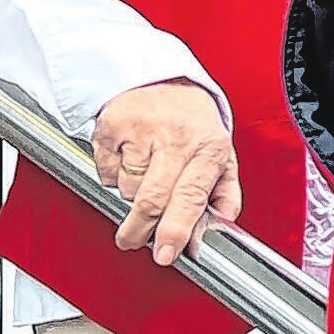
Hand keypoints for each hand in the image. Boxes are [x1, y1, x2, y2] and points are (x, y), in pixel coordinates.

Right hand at [92, 80, 239, 266]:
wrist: (163, 81)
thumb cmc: (193, 122)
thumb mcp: (221, 154)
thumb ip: (225, 193)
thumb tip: (222, 226)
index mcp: (208, 147)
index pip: (191, 197)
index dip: (176, 229)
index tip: (167, 253)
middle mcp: (176, 137)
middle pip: (152, 199)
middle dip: (140, 231)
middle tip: (135, 241)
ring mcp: (142, 131)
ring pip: (127, 189)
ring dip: (131, 195)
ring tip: (145, 175)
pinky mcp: (112, 127)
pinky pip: (107, 172)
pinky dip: (114, 176)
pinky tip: (129, 158)